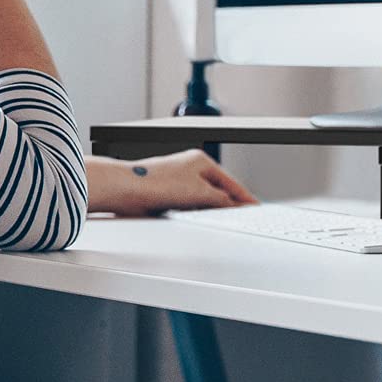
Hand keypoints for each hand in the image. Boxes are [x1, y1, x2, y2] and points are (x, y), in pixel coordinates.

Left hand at [85, 151, 257, 217]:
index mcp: (201, 161)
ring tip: (221, 220)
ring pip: (204, 198)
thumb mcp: (199, 192)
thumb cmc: (156, 182)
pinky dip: (197, 212)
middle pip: (218, 190)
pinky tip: (199, 219)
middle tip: (241, 217)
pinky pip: (191, 205)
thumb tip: (232, 204)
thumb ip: (220, 199)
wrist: (127, 189)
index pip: (230, 182)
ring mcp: (180, 181)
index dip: (243, 196)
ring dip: (211, 209)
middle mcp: (191, 169)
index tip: (254, 207)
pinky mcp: (169, 194)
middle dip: (228, 203)